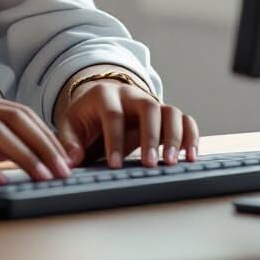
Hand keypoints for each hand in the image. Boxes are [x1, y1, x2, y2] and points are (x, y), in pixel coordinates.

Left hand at [55, 79, 199, 168]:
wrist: (98, 103)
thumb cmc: (85, 117)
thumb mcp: (70, 124)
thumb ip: (69, 141)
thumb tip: (72, 159)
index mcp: (104, 95)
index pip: (113, 114)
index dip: (114, 139)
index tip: (114, 165)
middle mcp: (131, 95)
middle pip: (148, 107)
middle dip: (150, 136)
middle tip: (149, 164)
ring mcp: (150, 102)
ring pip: (170, 111)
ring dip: (174, 137)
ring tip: (171, 163)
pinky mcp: (164, 113)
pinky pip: (184, 119)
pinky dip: (190, 136)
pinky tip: (189, 157)